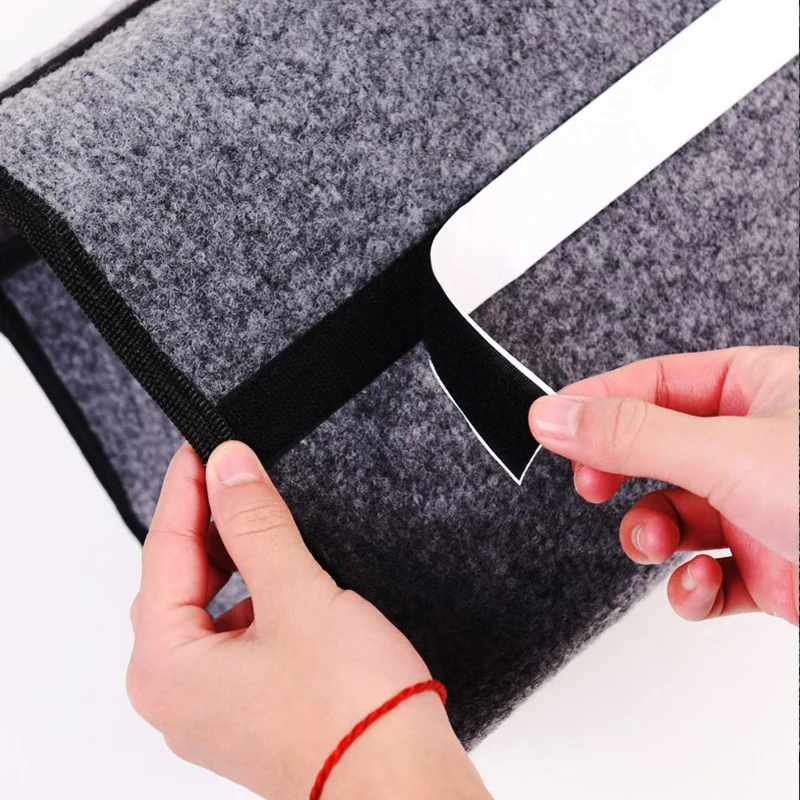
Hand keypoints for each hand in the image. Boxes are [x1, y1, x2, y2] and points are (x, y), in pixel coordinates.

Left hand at [127, 441, 490, 799]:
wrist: (403, 785)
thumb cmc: (350, 713)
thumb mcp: (298, 595)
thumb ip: (255, 524)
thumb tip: (227, 467)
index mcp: (166, 669)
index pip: (164, 552)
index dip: (185, 490)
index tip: (201, 447)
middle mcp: (176, 695)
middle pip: (177, 581)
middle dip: (205, 525)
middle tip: (232, 472)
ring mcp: (211, 707)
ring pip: (206, 608)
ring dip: (230, 560)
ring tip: (258, 517)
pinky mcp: (248, 709)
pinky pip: (232, 634)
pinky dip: (249, 595)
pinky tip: (279, 574)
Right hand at [529, 346, 798, 624]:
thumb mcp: (729, 454)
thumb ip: (632, 435)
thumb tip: (555, 415)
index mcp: (758, 391)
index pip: (653, 383)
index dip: (597, 402)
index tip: (550, 423)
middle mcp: (758, 446)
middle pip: (655, 450)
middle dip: (621, 475)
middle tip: (591, 485)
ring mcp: (763, 508)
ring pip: (674, 516)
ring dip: (652, 535)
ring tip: (655, 544)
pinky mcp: (771, 568)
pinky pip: (708, 574)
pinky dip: (692, 587)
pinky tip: (700, 585)